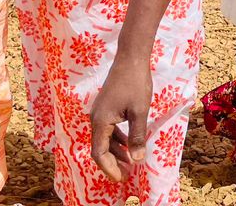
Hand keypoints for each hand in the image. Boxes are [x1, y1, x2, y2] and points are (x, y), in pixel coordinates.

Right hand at [90, 58, 152, 180]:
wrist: (131, 58)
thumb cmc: (136, 83)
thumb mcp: (139, 112)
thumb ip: (137, 137)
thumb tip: (137, 160)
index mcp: (100, 121)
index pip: (99, 153)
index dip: (109, 168)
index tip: (121, 178)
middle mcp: (96, 118)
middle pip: (101, 148)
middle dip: (113, 163)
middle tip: (127, 175)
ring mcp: (100, 112)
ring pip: (105, 139)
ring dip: (117, 151)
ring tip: (131, 162)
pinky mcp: (106, 107)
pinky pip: (109, 129)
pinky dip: (118, 139)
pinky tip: (130, 144)